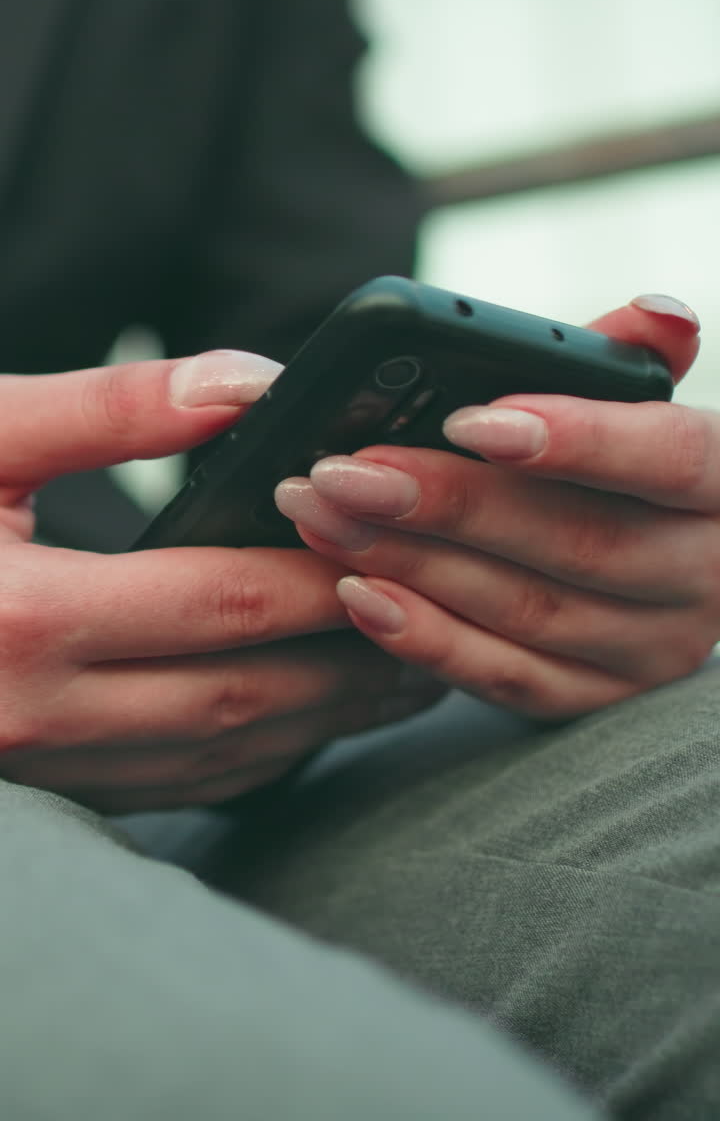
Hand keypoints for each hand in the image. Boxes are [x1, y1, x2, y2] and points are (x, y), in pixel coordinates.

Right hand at [0, 352, 438, 811]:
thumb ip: (113, 406)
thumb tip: (247, 381)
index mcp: (22, 618)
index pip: (226, 602)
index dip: (326, 572)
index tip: (399, 537)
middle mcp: (37, 712)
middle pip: (247, 690)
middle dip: (354, 655)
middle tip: (438, 608)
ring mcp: (43, 765)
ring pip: (224, 755)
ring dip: (326, 718)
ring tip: (405, 671)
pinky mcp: (45, 784)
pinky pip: (177, 790)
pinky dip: (258, 758)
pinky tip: (305, 723)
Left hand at [275, 295, 717, 716]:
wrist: (641, 561)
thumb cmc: (615, 463)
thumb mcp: (626, 403)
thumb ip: (623, 359)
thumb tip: (658, 314)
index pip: (669, 458)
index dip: (577, 439)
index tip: (469, 418)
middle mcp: (704, 576)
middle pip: (579, 542)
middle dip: (450, 504)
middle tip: (345, 472)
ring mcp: (653, 648)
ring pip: (529, 611)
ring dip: (413, 564)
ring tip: (324, 518)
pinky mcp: (595, 695)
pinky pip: (508, 679)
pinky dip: (426, 639)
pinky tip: (358, 594)